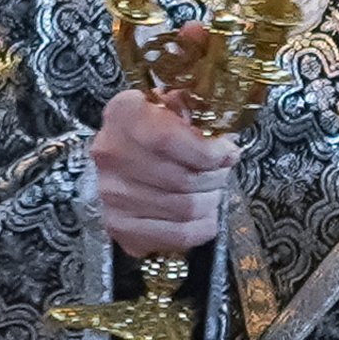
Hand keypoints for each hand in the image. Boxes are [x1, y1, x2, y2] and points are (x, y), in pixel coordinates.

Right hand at [91, 89, 239, 256]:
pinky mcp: (120, 225)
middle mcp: (111, 155)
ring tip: (212, 190)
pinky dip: (203, 227)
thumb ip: (199, 115)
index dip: (207, 151)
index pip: (167, 139)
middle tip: (223, 172)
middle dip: (216, 177)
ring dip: (211, 200)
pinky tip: (205, 214)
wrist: (120, 155)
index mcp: (124, 114)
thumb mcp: (174, 104)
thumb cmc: (154, 128)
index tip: (227, 153)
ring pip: (185, 208)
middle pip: (181, 178)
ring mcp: (112, 194)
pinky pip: (178, 235)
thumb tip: (227, 145)